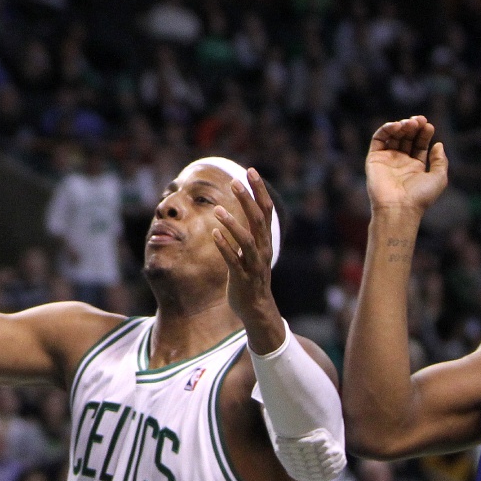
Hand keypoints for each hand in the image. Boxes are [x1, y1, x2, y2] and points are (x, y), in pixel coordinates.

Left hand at [212, 168, 281, 349]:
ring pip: (246, 240)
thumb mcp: (252, 252)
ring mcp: (253, 264)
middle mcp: (262, 250)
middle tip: (235, 182)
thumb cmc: (250, 277)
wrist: (256, 309)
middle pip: (258, 220)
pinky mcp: (242, 278)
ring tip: (217, 209)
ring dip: (232, 224)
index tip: (251, 171)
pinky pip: (233, 260)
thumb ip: (248, 233)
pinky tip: (213, 233)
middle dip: (247, 200)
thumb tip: (241, 212)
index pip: (266, 210)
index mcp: (265, 241)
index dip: (260, 190)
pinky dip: (224, 246)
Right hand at [366, 116, 447, 213]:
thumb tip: (439, 144)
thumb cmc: (420, 196)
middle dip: (413, 127)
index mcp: (415, 167)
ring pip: (393, 136)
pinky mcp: (374, 159)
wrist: (399, 207)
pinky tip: (397, 126)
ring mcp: (387, 160)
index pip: (419, 144)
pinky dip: (386, 129)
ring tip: (409, 123)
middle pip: (407, 137)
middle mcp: (400, 162)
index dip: (424, 134)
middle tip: (419, 120)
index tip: (429, 126)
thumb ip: (440, 160)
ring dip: (401, 126)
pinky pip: (378, 139)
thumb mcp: (439, 178)